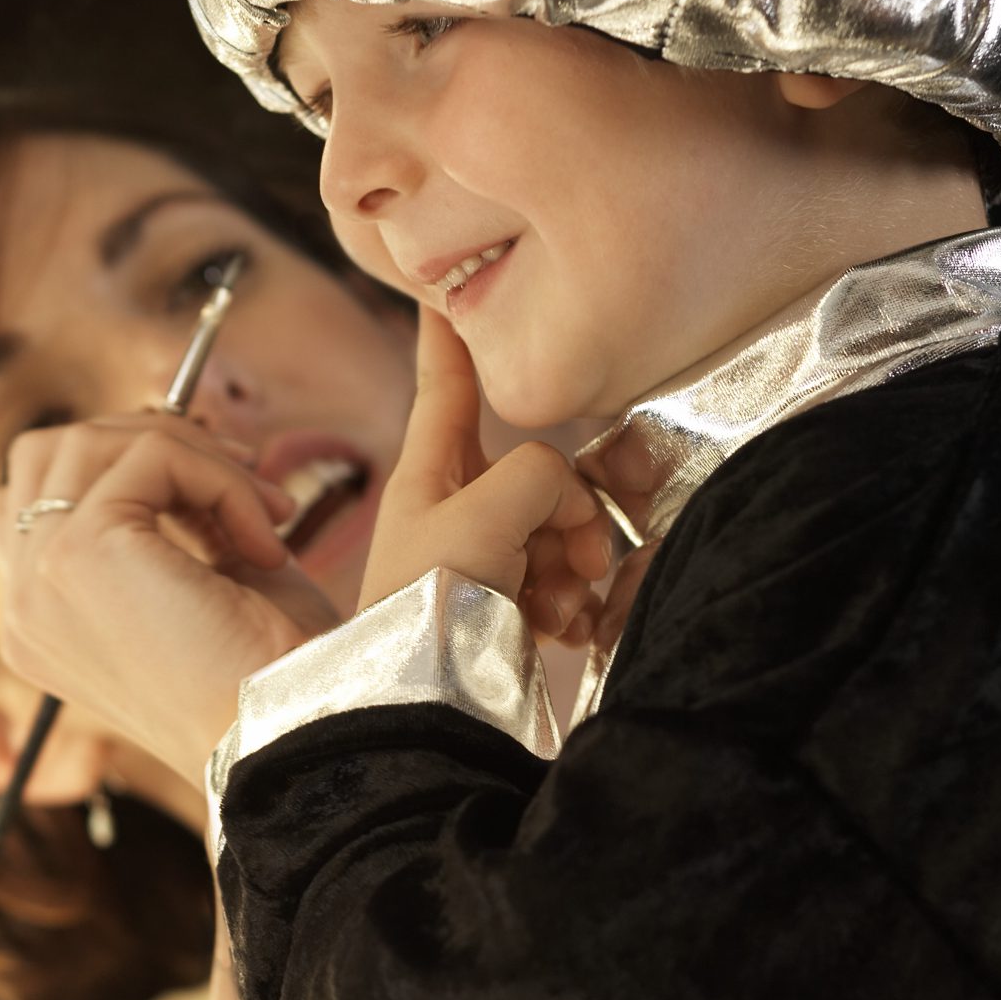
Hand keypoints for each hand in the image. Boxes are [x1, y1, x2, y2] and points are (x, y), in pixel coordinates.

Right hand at [0, 413, 339, 782]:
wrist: (291, 744)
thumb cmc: (267, 680)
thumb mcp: (203, 583)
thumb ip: (169, 517)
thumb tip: (177, 437)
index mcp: (43, 624)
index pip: (24, 503)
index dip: (115, 470)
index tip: (209, 490)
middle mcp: (24, 606)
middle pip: (41, 455)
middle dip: (145, 441)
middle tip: (241, 475)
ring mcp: (39, 579)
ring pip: (88, 441)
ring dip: (192, 454)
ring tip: (262, 508)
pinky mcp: (79, 553)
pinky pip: (152, 455)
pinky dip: (223, 478)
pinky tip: (268, 542)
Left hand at [362, 309, 617, 642]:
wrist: (420, 705)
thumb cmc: (428, 604)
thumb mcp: (483, 515)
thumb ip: (539, 475)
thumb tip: (571, 494)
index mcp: (428, 475)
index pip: (447, 387)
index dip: (450, 339)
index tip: (441, 294)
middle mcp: (453, 510)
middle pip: (534, 473)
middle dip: (571, 506)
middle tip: (580, 549)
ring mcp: (481, 560)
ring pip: (556, 531)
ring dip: (573, 563)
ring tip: (559, 600)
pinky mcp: (502, 609)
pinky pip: (557, 583)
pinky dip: (569, 603)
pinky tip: (563, 626)